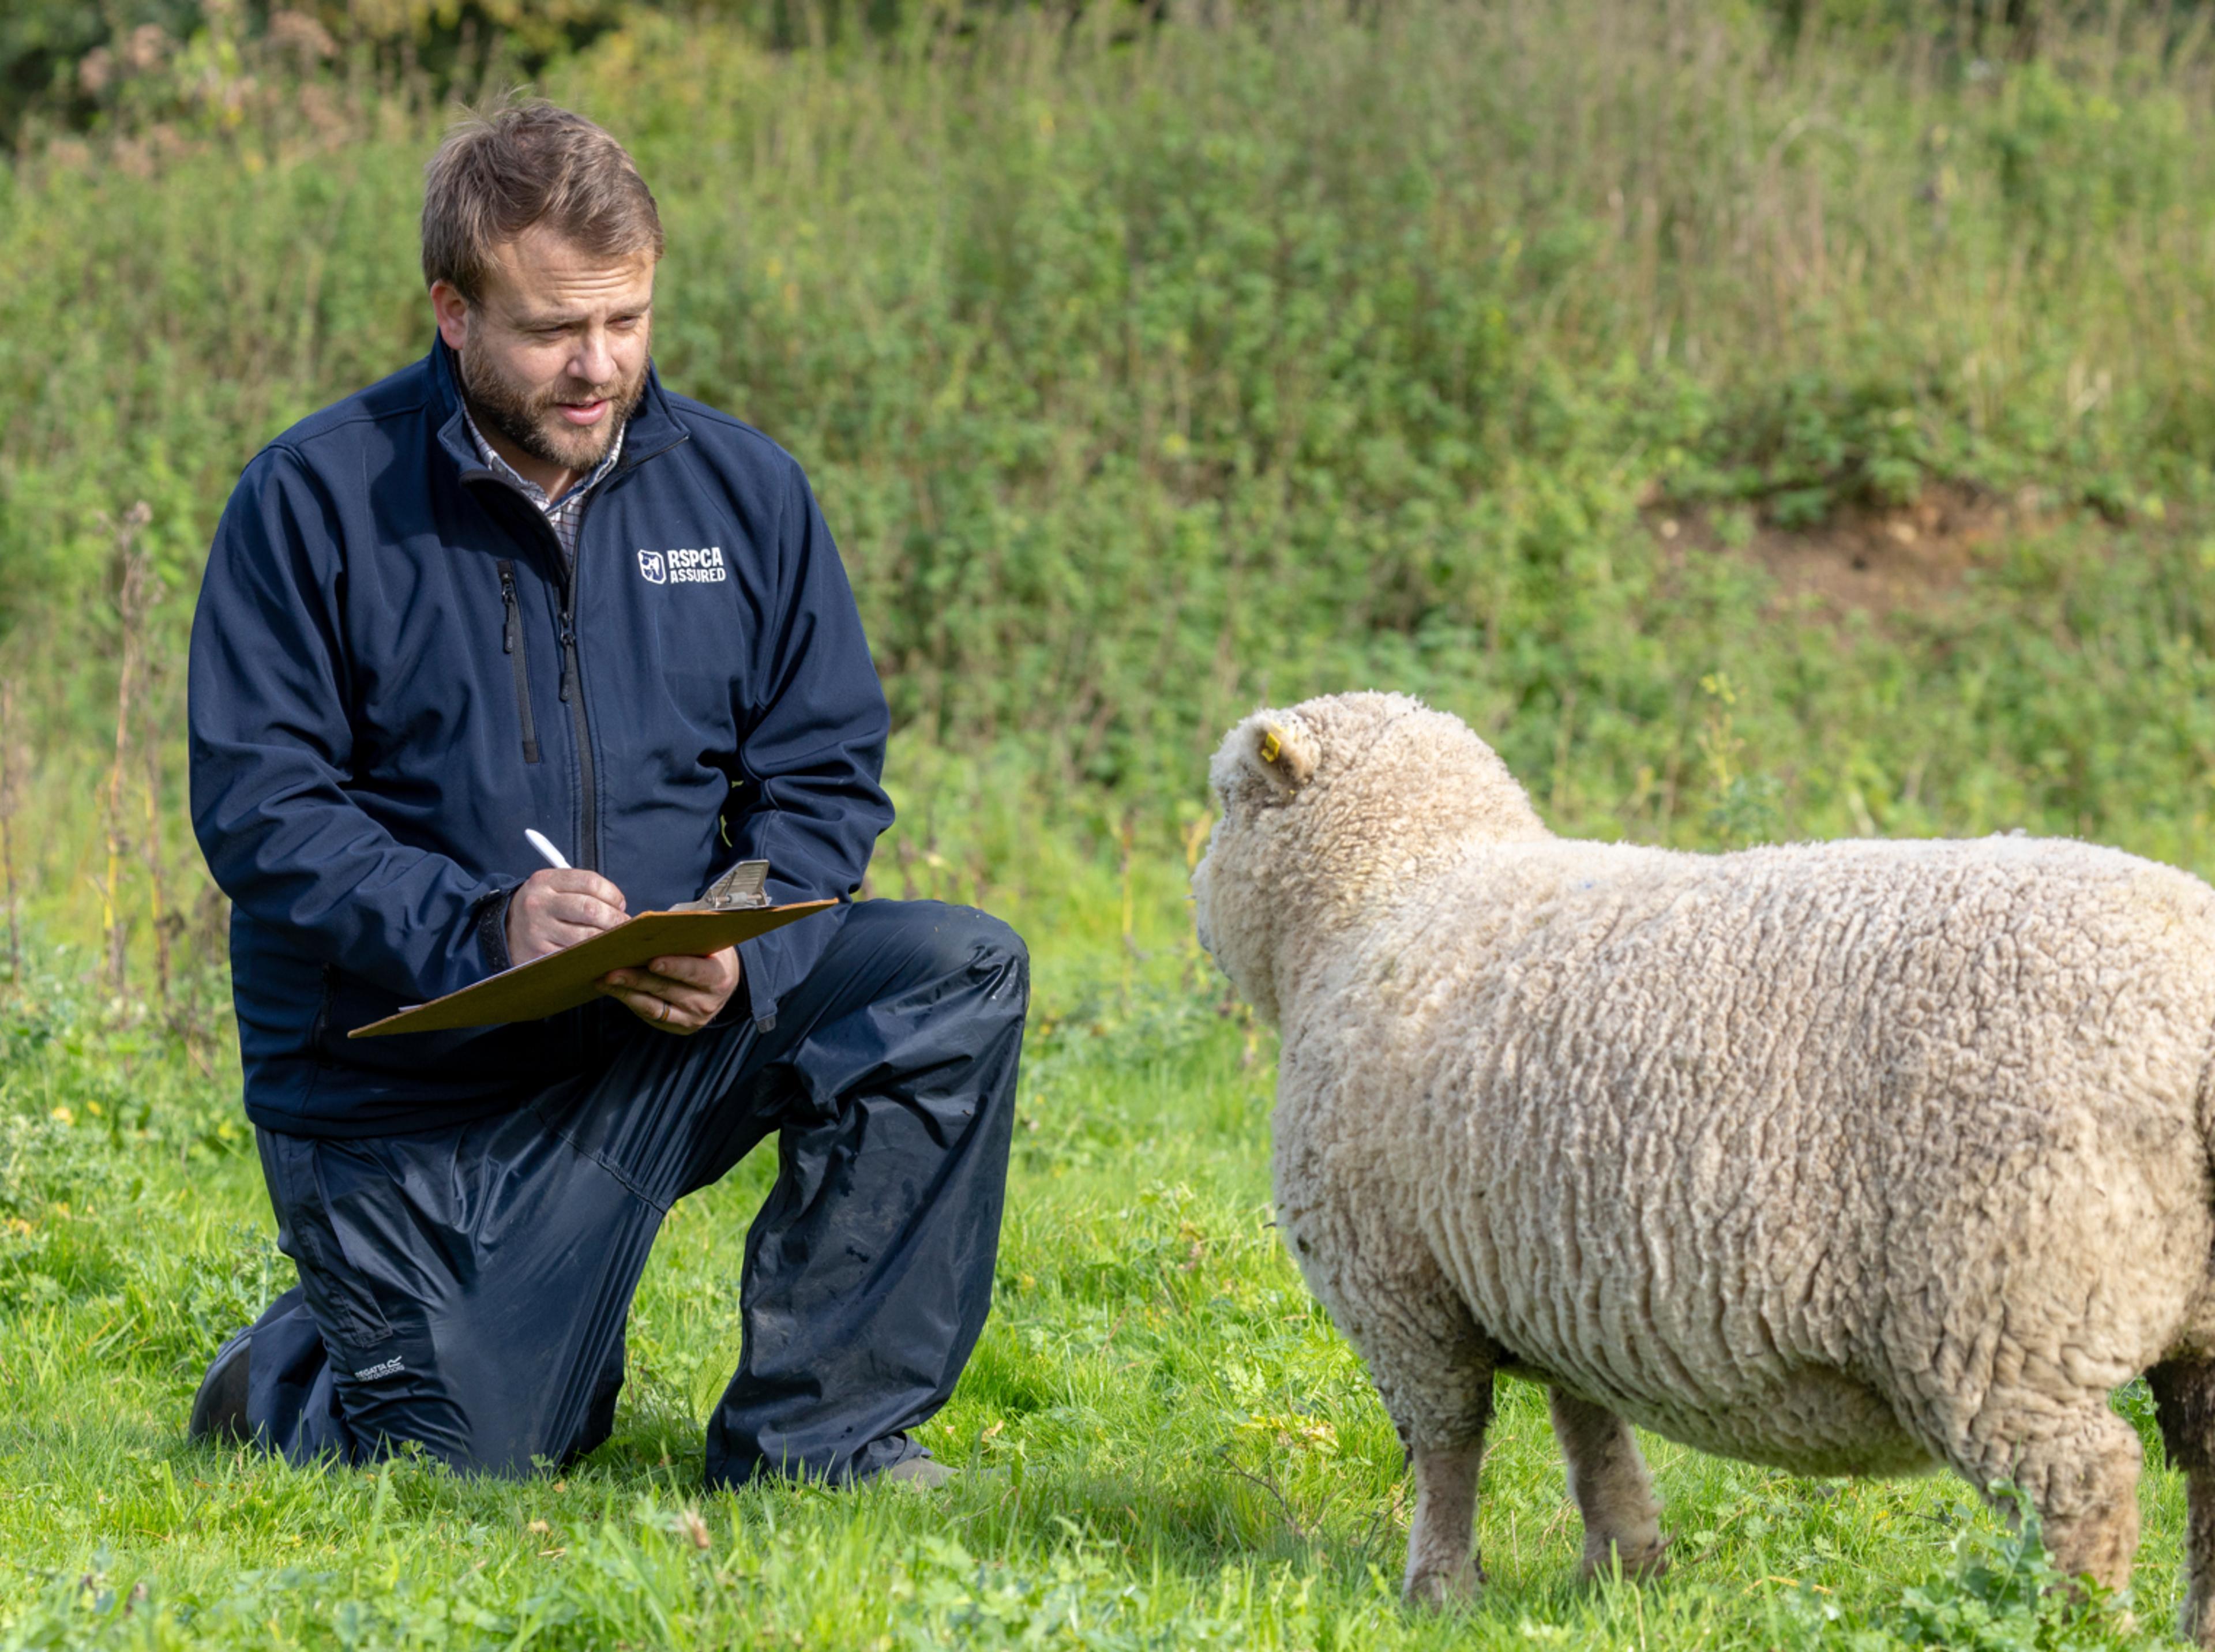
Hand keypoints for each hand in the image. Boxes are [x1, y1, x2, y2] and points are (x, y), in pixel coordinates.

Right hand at [506, 868, 627, 963]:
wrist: (504, 929)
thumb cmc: (542, 907)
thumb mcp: (552, 887)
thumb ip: (582, 889)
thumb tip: (619, 905)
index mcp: (545, 881)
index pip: (590, 882)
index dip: (613, 894)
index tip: (621, 904)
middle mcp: (539, 904)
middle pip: (591, 909)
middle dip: (616, 919)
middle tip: (626, 925)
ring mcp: (538, 931)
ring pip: (586, 936)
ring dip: (608, 938)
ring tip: (616, 939)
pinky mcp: (539, 954)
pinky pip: (575, 955)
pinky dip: (593, 955)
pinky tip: (600, 952)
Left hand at [599, 947, 741, 1035]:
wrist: (721, 983)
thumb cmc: (708, 954)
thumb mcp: (707, 943)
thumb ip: (687, 938)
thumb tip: (648, 929)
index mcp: (719, 977)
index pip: (695, 972)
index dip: (674, 967)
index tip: (652, 961)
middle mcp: (707, 1002)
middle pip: (666, 989)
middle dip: (636, 979)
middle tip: (611, 970)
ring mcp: (691, 1018)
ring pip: (652, 1006)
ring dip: (625, 992)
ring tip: (604, 979)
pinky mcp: (677, 1027)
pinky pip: (649, 1014)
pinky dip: (629, 1000)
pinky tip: (612, 989)